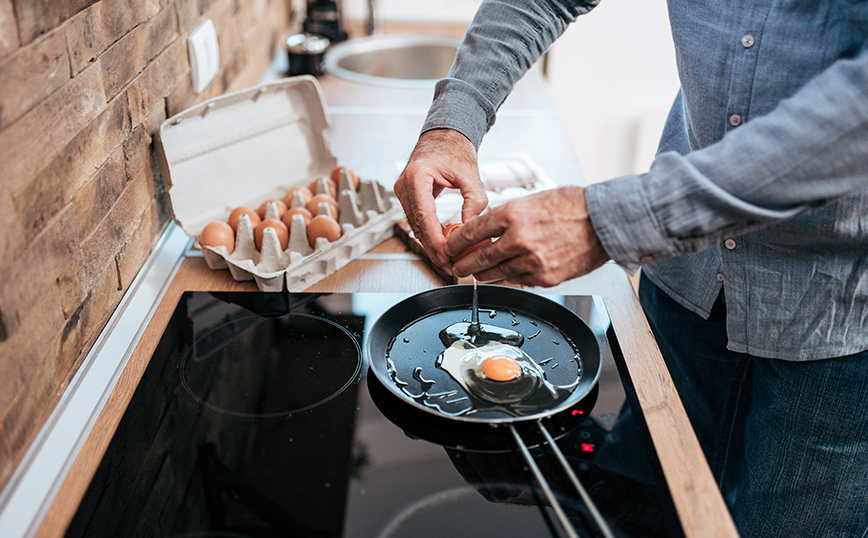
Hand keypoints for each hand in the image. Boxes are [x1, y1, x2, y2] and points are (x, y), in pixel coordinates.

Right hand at [395, 129, 487, 266]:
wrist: (444, 136)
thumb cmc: (454, 148)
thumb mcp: (470, 173)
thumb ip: (474, 200)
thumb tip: (471, 226)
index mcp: (416, 176)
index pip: (424, 216)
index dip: (435, 240)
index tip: (447, 255)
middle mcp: (404, 185)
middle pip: (417, 227)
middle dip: (434, 249)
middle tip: (451, 266)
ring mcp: (403, 192)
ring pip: (416, 228)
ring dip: (432, 245)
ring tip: (449, 261)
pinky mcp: (409, 198)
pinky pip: (418, 222)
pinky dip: (430, 235)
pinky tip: (444, 247)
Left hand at [446, 186, 610, 286]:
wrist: (603, 221)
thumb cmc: (571, 206)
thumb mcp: (531, 200)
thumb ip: (506, 217)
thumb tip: (484, 230)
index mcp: (513, 214)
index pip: (472, 231)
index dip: (456, 242)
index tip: (450, 246)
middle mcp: (519, 238)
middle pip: (479, 258)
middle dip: (463, 264)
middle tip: (456, 266)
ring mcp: (532, 261)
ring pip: (496, 273)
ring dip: (483, 274)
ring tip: (476, 273)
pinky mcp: (544, 277)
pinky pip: (517, 280)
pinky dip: (508, 277)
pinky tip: (505, 273)